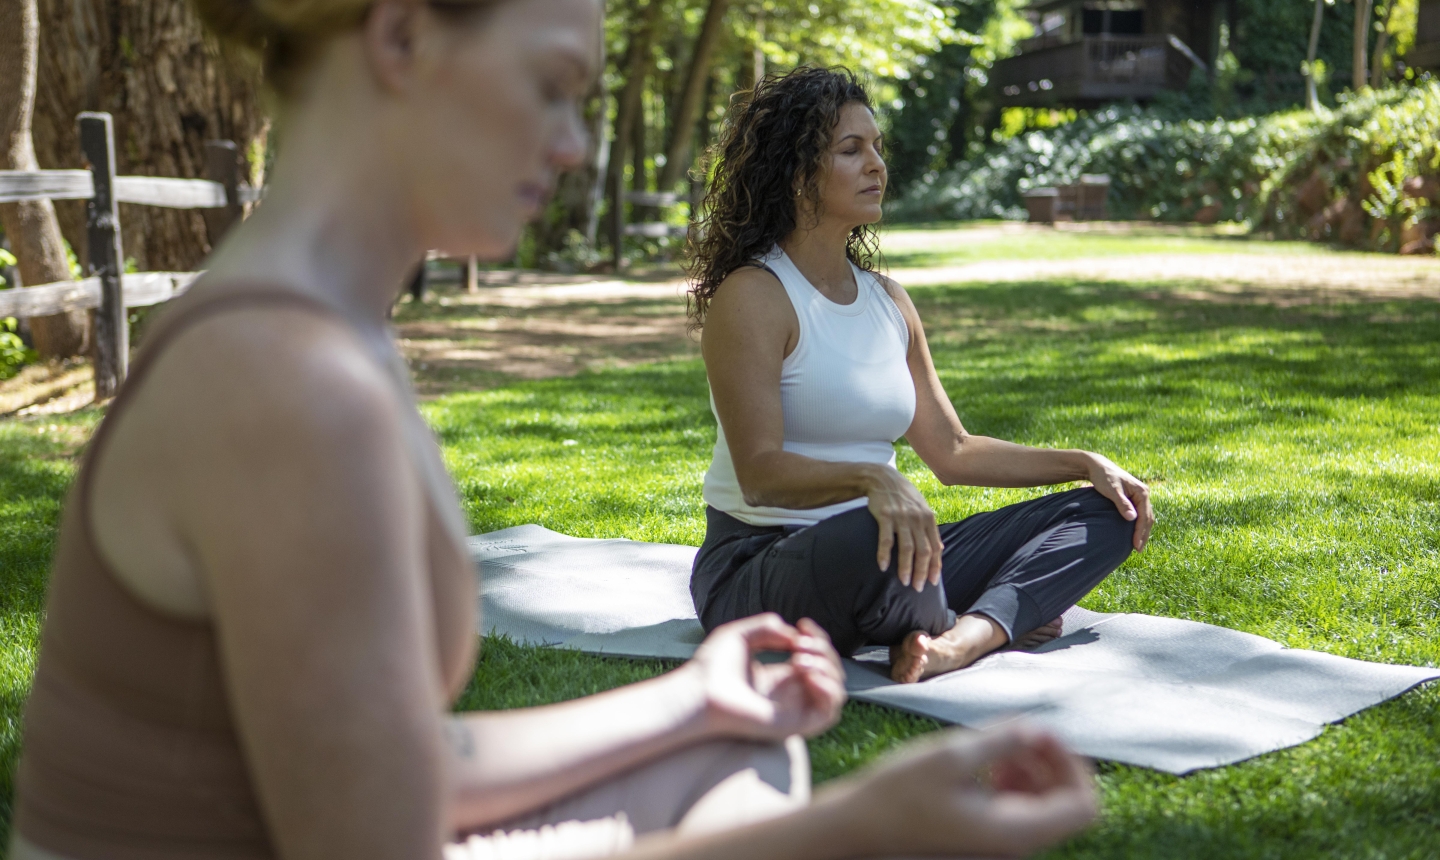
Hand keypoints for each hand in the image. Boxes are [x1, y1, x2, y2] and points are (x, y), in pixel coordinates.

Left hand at [687, 614, 845, 741]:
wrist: (699, 693)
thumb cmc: (712, 667)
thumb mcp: (742, 635)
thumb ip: (768, 627)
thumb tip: (794, 636)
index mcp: (779, 678)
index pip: (815, 658)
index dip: (817, 638)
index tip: (803, 623)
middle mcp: (790, 696)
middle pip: (830, 672)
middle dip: (823, 650)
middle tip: (800, 644)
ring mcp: (794, 711)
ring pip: (836, 692)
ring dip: (828, 668)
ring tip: (801, 659)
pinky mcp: (795, 726)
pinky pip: (829, 713)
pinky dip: (828, 689)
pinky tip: (807, 673)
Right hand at [834, 725, 1097, 857]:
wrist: (861, 827)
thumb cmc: (898, 794)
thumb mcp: (950, 756)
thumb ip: (1000, 740)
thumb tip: (1038, 727)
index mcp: (1014, 832)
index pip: (1083, 805)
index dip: (1072, 763)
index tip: (1041, 732)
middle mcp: (1015, 844)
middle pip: (1069, 805)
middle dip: (1053, 761)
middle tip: (1022, 730)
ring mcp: (1002, 841)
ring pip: (1047, 805)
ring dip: (1035, 768)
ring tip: (1001, 743)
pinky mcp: (987, 834)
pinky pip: (1022, 808)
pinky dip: (1016, 780)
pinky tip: (988, 761)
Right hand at [863, 465, 941, 590]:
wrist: (883, 478)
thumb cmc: (903, 496)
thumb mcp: (922, 508)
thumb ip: (930, 529)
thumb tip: (940, 548)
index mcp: (928, 518)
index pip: (935, 547)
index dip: (934, 566)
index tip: (932, 582)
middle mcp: (917, 518)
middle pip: (923, 551)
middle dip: (921, 572)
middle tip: (917, 587)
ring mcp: (901, 517)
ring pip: (907, 548)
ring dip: (906, 567)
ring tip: (904, 581)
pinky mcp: (885, 516)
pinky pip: (886, 540)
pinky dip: (885, 554)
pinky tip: (883, 566)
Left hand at [1083, 453, 1153, 550]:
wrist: (1098, 466)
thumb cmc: (1104, 477)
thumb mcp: (1112, 490)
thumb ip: (1122, 504)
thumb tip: (1132, 518)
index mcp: (1142, 492)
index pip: (1145, 516)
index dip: (1140, 532)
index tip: (1136, 545)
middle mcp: (1144, 494)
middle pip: (1148, 518)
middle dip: (1143, 534)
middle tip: (1138, 550)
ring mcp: (1140, 496)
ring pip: (1145, 517)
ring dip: (1142, 531)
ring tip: (1137, 546)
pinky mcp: (1134, 498)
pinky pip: (1140, 514)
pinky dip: (1138, 525)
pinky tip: (1134, 534)